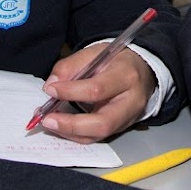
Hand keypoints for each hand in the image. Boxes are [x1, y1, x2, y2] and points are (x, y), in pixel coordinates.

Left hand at [37, 46, 156, 142]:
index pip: (97, 89)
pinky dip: (75, 134)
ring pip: (99, 135)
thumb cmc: (117, 61)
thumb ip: (71, 65)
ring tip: (49, 123)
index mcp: (126, 76)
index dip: (71, 91)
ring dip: (70, 132)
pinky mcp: (121, 128)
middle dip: (71, 124)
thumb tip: (51, 84)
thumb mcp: (95, 52)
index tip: (50, 89)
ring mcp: (128, 119)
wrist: (142, 71)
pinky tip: (61, 125)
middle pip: (102, 123)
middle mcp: (131, 101)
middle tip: (47, 119)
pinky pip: (97, 137)